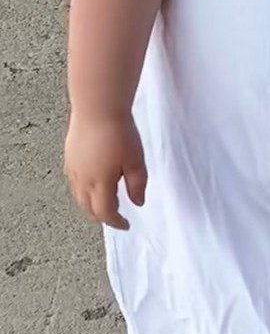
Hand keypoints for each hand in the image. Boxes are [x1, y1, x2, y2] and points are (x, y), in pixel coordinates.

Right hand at [64, 111, 145, 230]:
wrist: (98, 108)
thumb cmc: (120, 133)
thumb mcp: (136, 161)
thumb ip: (137, 185)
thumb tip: (137, 203)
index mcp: (99, 184)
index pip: (105, 213)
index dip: (116, 222)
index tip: (126, 225)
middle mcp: (82, 180)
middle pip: (88, 209)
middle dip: (102, 217)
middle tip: (115, 218)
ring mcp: (73, 168)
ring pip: (78, 197)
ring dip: (90, 206)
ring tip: (104, 205)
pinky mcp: (69, 157)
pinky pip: (73, 183)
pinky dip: (82, 193)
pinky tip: (91, 186)